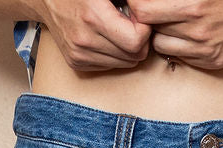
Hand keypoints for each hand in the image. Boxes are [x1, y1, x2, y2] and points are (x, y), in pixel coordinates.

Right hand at [38, 0, 152, 69]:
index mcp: (93, 17)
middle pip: (133, 56)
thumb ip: (129, 1)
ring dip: (128, 49)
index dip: (144, 30)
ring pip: (124, 64)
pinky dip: (114, 54)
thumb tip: (146, 15)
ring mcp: (79, 55)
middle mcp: (85, 41)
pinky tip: (107, 38)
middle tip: (132, 24)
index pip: (135, 42)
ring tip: (119, 30)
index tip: (139, 18)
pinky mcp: (76, 63)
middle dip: (140, 41)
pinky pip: (109, 66)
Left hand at [128, 0, 222, 69]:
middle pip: (150, 30)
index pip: (143, 11)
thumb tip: (141, 0)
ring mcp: (205, 50)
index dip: (137, 5)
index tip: (138, 1)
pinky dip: (179, 45)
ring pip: (161, 46)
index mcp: (194, 4)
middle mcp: (198, 30)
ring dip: (162, 34)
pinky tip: (189, 33)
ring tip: (173, 21)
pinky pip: (179, 57)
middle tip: (154, 11)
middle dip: (148, 20)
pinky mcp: (212, 62)